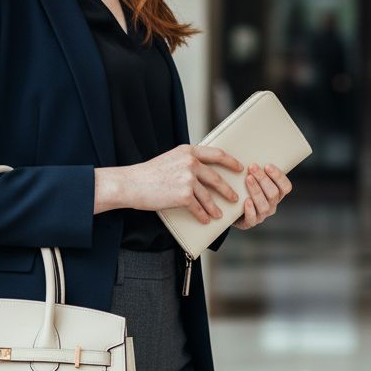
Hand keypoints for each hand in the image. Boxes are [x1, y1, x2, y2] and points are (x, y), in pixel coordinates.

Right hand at [119, 143, 245, 223]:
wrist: (131, 184)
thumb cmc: (147, 174)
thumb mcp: (169, 159)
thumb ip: (185, 162)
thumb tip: (201, 172)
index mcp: (187, 151)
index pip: (216, 154)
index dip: (230, 161)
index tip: (239, 167)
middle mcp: (190, 163)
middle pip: (216, 178)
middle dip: (227, 190)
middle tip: (234, 197)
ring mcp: (188, 179)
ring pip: (208, 196)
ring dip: (215, 207)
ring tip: (219, 214)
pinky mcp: (183, 195)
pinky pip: (198, 208)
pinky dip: (202, 215)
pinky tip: (205, 220)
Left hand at [233, 162, 291, 229]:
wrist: (230, 210)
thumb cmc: (243, 190)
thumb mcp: (253, 180)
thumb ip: (257, 170)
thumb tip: (252, 149)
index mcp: (277, 194)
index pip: (286, 187)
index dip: (278, 176)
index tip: (267, 165)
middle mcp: (272, 205)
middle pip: (274, 193)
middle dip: (263, 179)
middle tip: (252, 167)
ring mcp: (262, 215)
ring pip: (264, 205)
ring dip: (256, 190)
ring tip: (248, 179)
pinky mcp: (249, 223)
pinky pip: (252, 218)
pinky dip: (250, 209)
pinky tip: (246, 200)